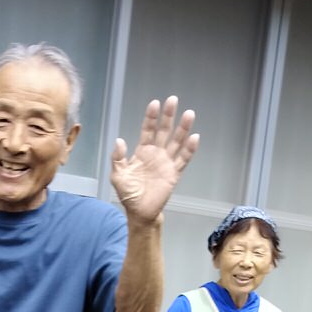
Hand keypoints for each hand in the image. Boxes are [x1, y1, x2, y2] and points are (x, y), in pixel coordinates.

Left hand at [110, 96, 198, 224]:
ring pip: (176, 141)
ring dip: (183, 128)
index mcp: (142, 151)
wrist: (139, 212)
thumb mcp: (117, 175)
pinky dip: (189, 149)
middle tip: (173, 100)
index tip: (155, 103)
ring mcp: (166, 162)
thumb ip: (118, 158)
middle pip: (164, 131)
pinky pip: (183, 159)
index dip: (151, 117)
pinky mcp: (174, 173)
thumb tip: (119, 140)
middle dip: (168, 116)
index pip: (148, 130)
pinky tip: (194, 138)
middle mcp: (156, 153)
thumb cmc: (128, 193)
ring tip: (189, 114)